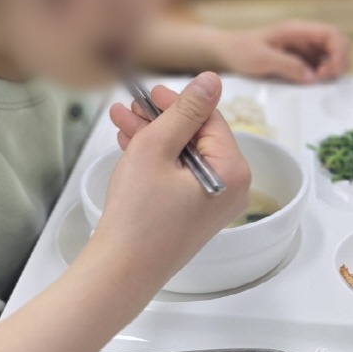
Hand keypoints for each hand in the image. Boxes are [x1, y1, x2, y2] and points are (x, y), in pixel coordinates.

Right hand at [96, 73, 250, 290]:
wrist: (121, 270)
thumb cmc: (138, 216)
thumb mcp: (157, 148)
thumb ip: (184, 111)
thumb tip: (210, 81)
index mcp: (232, 171)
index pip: (210, 119)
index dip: (177, 102)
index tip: (149, 92)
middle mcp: (230, 189)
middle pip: (197, 137)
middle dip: (161, 119)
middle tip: (130, 107)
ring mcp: (212, 204)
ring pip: (184, 156)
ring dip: (153, 136)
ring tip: (121, 122)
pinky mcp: (193, 214)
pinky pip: (178, 175)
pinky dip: (156, 160)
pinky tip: (130, 145)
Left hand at [207, 22, 350, 83]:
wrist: (224, 52)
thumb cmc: (240, 50)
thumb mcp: (261, 58)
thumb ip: (288, 65)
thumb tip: (312, 77)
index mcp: (298, 30)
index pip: (332, 33)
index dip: (339, 52)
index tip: (329, 71)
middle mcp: (304, 38)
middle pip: (338, 44)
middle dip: (339, 62)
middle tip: (324, 80)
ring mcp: (302, 50)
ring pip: (330, 57)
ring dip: (331, 70)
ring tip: (317, 83)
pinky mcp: (298, 61)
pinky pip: (318, 67)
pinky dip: (321, 76)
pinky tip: (311, 85)